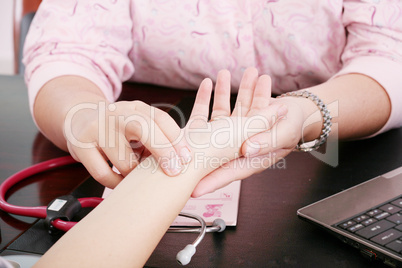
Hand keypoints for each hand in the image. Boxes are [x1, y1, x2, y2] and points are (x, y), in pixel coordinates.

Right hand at [64, 100, 190, 187]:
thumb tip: (184, 163)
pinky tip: (121, 182)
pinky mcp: (80, 146)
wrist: (79, 117)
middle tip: (174, 172)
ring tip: (138, 177)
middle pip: (144, 130)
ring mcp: (97, 128)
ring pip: (125, 162)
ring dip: (135, 175)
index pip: (160, 119)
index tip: (187, 159)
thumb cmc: (120, 127)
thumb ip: (159, 138)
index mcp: (137, 108)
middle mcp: (117, 114)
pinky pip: (103, 174)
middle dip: (163, 152)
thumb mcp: (139, 123)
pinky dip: (116, 183)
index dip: (176, 139)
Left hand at [189, 68, 289, 196]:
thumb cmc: (293, 128)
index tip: (191, 190)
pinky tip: (216, 79)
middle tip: (181, 141)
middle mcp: (237, 148)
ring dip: (213, 102)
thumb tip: (247, 149)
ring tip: (210, 84)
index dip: (209, 182)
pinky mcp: (232, 117)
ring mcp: (232, 132)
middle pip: (213, 150)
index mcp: (249, 160)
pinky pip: (222, 106)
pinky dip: (220, 92)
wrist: (295, 113)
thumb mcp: (283, 135)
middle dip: (199, 142)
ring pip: (217, 119)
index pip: (226, 174)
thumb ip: (267, 142)